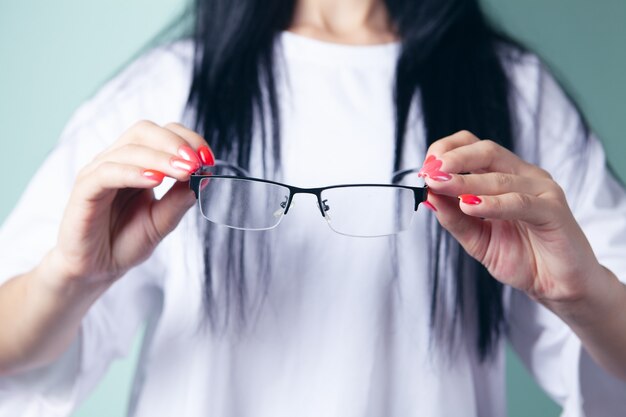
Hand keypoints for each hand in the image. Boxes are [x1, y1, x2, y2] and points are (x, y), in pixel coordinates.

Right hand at [50, 121, 213, 286]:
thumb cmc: (124, 242)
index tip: (208, 158)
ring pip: (128, 150)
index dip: (187, 140)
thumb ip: (179, 200)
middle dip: (174, 143)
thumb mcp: (162, 222)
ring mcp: (98, 173)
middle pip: (144, 131)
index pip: (163, 134)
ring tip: (184, 171)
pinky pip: (107, 173)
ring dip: (160, 158)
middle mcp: (116, 161)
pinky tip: (155, 180)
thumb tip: (203, 177)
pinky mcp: (83, 190)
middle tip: (196, 162)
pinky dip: (133, 172)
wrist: (95, 270)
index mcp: (137, 163)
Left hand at [419, 130, 601, 302]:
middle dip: (453, 160)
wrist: (558, 286)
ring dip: (464, 181)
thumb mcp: (476, 239)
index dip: (447, 151)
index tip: (424, 168)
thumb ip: (454, 219)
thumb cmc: (522, 258)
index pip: (474, 147)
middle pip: (486, 152)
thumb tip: (428, 196)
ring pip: (499, 177)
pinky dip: (493, 204)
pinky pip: (520, 202)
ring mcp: (542, 190)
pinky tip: (470, 207)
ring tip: (439, 185)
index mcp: (506, 176)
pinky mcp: (554, 210)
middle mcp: (524, 176)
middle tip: (429, 172)